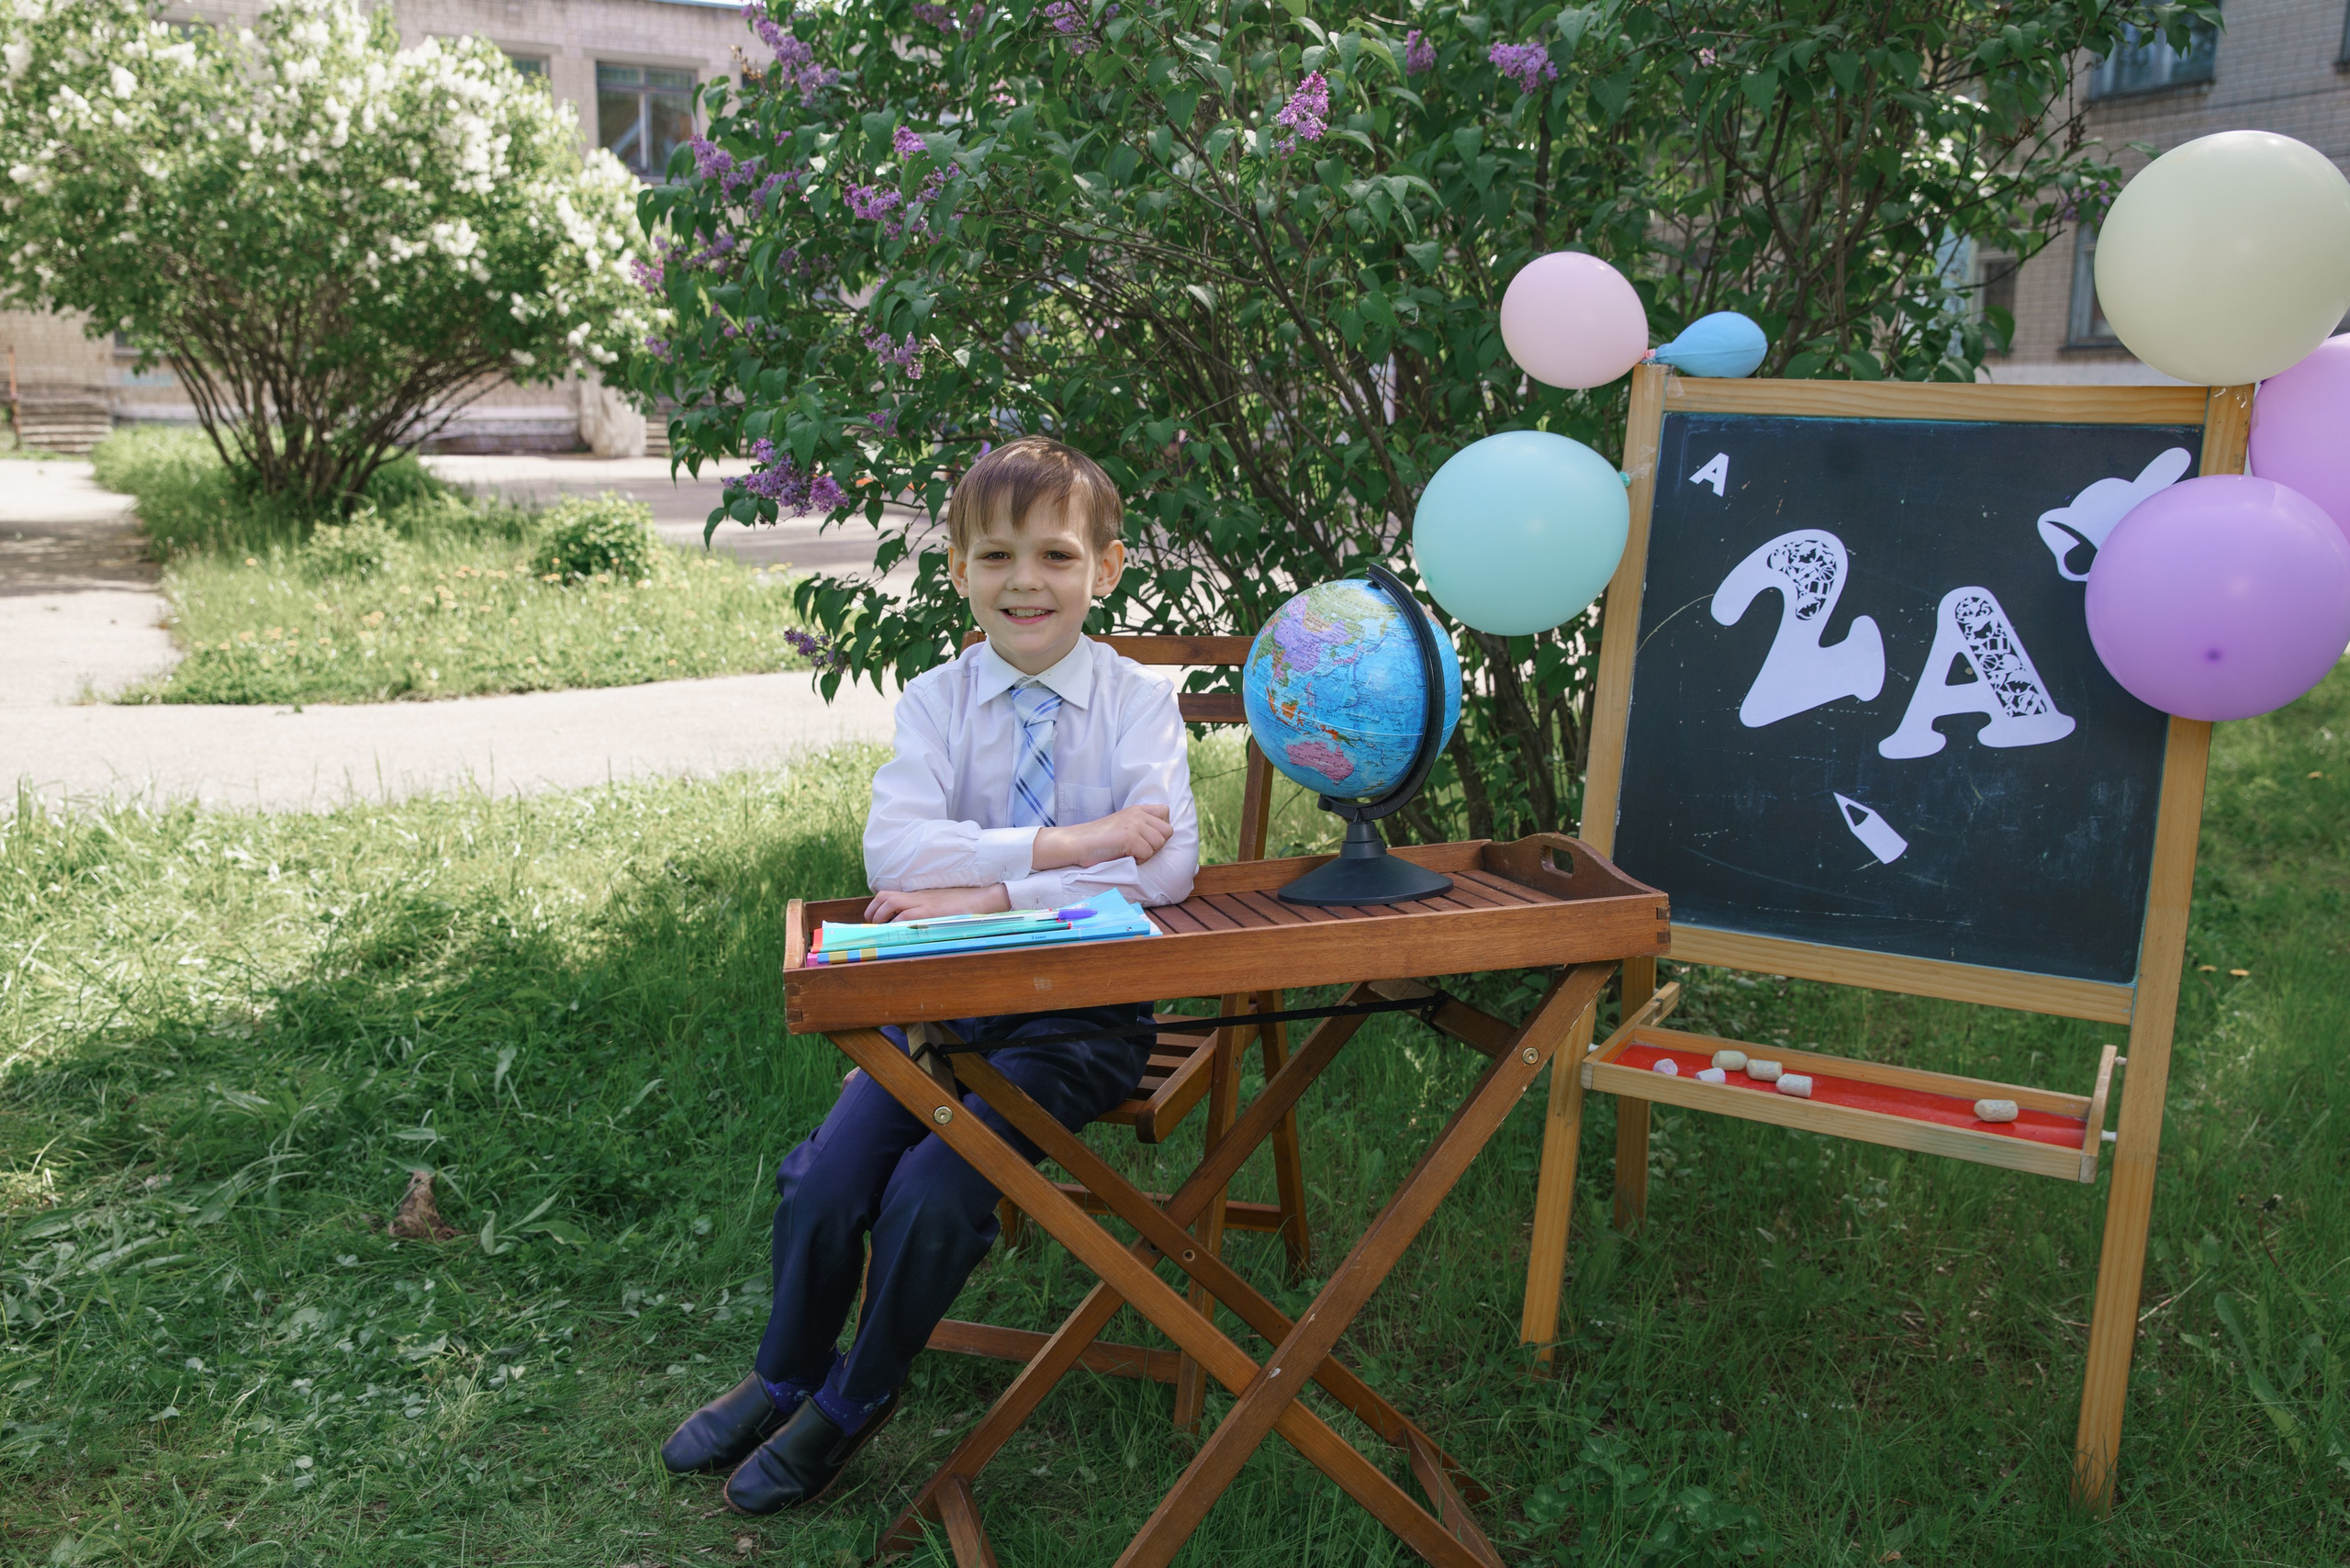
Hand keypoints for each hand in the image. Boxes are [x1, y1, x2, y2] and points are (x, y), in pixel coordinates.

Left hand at [864, 884, 1011, 922]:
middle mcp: (918, 897)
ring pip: (891, 902)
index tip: (874, 921)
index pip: (889, 895)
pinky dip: (897, 925)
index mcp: (919, 896)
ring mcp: (924, 903)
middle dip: (873, 912)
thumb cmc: (964, 904)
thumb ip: (927, 911)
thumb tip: (914, 926)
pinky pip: (907, 915)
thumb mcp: (941, 905)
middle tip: (873, 927)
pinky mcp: (931, 911)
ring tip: (882, 931)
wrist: (983, 899)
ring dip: (881, 917)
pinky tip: (897, 934)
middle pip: (885, 897)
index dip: (876, 907)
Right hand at [1031, 803, 1173, 869]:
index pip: (1165, 812)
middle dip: (1155, 845)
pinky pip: (1147, 854)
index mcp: (1137, 809)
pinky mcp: (1130, 837)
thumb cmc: (1099, 841)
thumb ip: (1141, 825)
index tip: (1145, 838)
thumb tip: (1162, 837)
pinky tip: (1123, 856)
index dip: (1160, 829)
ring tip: (1129, 852)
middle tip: (1137, 849)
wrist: (1077, 843)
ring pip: (1159, 843)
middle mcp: (1138, 814)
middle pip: (1167, 831)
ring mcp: (1134, 824)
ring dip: (1147, 853)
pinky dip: (1138, 860)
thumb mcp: (1123, 825)